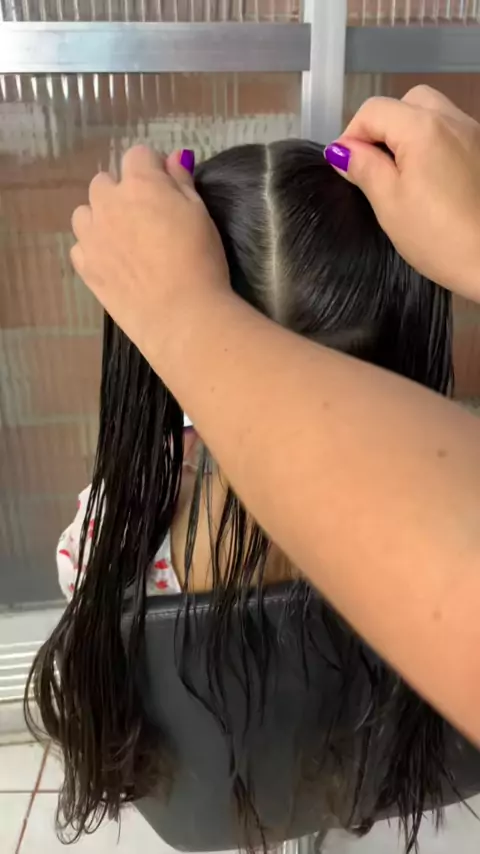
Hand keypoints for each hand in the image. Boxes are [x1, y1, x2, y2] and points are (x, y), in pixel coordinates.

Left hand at [71, 147, 229, 365]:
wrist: (181, 314)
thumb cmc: (200, 260)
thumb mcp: (200, 213)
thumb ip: (182, 183)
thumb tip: (173, 159)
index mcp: (140, 184)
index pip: (138, 156)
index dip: (153, 170)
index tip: (166, 190)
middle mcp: (108, 203)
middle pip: (104, 183)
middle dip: (121, 193)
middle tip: (145, 219)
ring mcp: (91, 235)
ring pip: (85, 213)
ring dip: (100, 219)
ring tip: (124, 242)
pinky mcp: (85, 266)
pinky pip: (80, 246)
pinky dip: (93, 249)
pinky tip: (114, 265)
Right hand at [325, 86, 479, 298]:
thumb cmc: (440, 238)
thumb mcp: (390, 204)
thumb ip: (364, 168)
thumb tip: (342, 151)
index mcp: (423, 128)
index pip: (374, 111)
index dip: (351, 135)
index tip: (345, 167)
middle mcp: (453, 120)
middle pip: (406, 103)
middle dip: (383, 128)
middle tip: (372, 166)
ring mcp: (474, 134)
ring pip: (432, 115)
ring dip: (408, 134)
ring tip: (400, 174)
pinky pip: (451, 134)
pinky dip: (432, 145)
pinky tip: (429, 181)